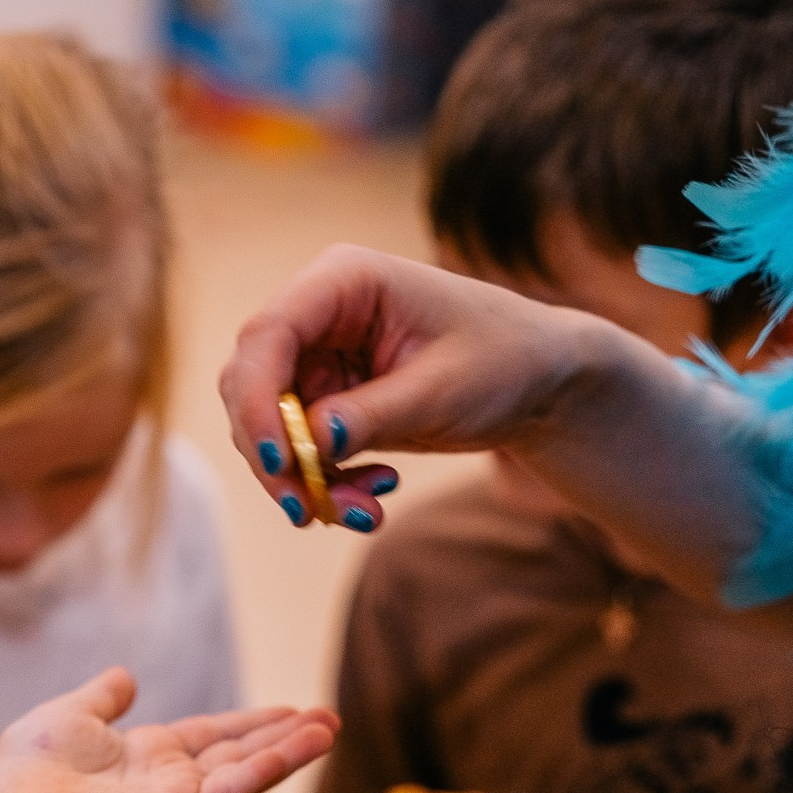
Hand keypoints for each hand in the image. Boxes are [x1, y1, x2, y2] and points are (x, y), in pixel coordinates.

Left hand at [0, 669, 335, 792]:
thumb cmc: (29, 767)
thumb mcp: (73, 713)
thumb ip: (105, 696)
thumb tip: (127, 675)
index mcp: (144, 754)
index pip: (211, 736)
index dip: (251, 723)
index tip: (289, 711)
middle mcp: (169, 778)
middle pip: (240, 751)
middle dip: (285, 736)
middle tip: (329, 718)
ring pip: (247, 767)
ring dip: (291, 748)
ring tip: (332, 726)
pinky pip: (234, 783)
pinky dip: (272, 763)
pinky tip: (306, 744)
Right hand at [218, 244, 638, 527]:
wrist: (540, 382)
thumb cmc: (504, 362)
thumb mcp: (442, 390)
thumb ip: (371, 414)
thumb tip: (306, 447)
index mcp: (344, 280)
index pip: (269, 335)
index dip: (259, 400)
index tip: (280, 462)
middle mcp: (318, 313)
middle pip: (252, 384)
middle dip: (274, 454)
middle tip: (306, 512)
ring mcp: (317, 357)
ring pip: (270, 426)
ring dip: (304, 479)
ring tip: (365, 510)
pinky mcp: (325, 399)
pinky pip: (299, 450)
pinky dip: (325, 482)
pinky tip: (375, 494)